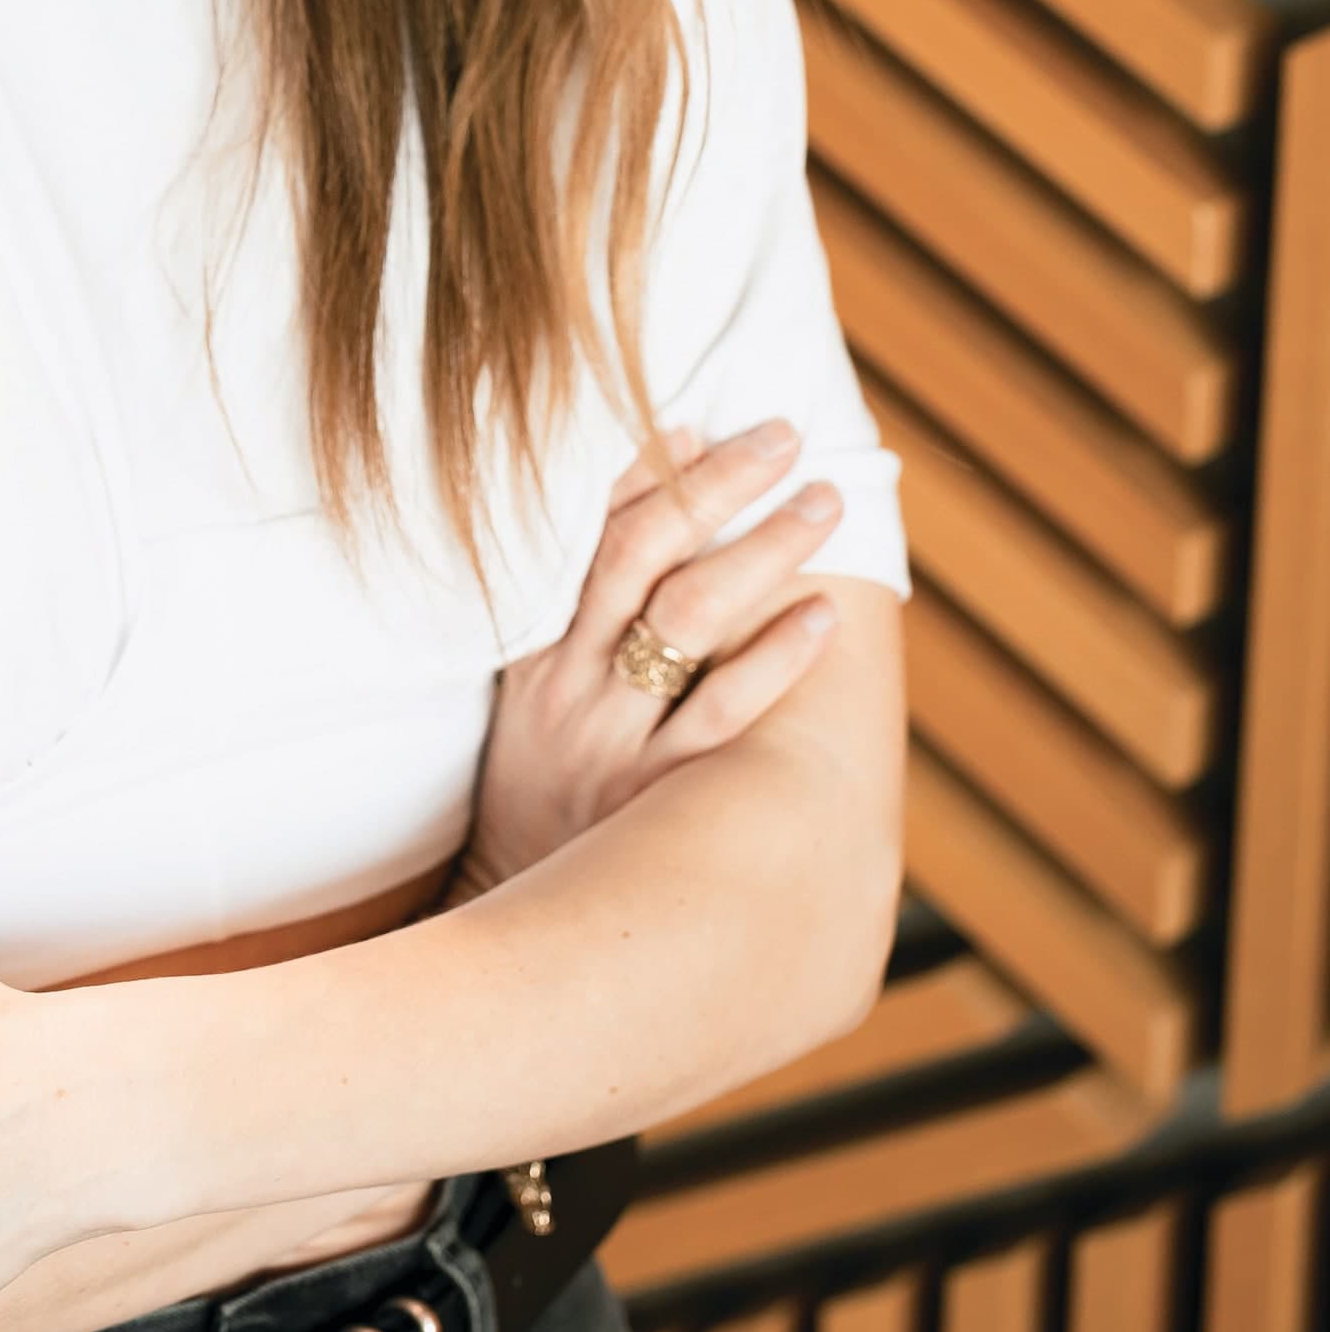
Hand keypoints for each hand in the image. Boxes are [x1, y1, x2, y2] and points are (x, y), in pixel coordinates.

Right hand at [445, 419, 841, 898]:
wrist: (510, 914)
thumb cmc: (535, 785)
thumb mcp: (528, 689)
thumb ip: (574, 604)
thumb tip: (642, 491)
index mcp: (538, 645)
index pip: (593, 534)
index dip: (650, 472)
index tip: (704, 418)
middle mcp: (572, 681)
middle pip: (647, 557)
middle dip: (719, 487)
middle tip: (787, 439)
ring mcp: (613, 738)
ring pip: (688, 622)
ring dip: (761, 553)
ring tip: (820, 505)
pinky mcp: (653, 797)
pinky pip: (721, 717)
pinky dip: (773, 661)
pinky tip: (821, 620)